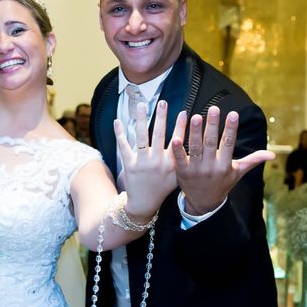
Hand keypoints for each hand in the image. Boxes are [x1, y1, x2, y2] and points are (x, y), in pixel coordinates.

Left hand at [115, 100, 176, 218]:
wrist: (144, 204)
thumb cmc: (163, 187)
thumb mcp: (177, 175)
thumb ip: (181, 159)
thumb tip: (189, 138)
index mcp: (171, 164)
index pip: (178, 141)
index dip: (181, 126)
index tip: (184, 112)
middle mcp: (157, 162)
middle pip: (159, 135)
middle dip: (161, 117)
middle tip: (163, 102)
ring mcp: (142, 163)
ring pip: (142, 137)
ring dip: (141, 119)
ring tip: (142, 105)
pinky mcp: (129, 165)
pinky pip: (124, 146)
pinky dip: (120, 133)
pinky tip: (118, 121)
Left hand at [171, 106, 274, 214]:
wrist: (203, 203)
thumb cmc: (222, 183)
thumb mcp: (238, 173)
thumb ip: (253, 160)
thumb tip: (273, 155)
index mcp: (225, 165)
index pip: (229, 144)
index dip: (231, 129)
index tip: (233, 114)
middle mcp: (211, 167)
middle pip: (211, 143)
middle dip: (212, 125)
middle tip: (213, 109)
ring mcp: (196, 170)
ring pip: (195, 148)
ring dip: (194, 132)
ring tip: (195, 117)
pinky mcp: (182, 172)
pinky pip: (180, 159)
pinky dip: (177, 149)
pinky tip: (175, 137)